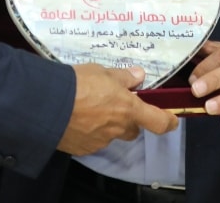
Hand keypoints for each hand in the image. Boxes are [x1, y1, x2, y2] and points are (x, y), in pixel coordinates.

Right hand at [56, 64, 177, 155]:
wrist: (48, 105)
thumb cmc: (79, 83)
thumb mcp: (103, 72)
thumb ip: (123, 77)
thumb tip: (139, 76)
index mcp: (128, 109)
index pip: (158, 122)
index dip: (168, 122)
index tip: (172, 120)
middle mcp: (118, 129)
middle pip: (133, 129)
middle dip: (128, 119)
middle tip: (115, 104)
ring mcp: (101, 141)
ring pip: (112, 134)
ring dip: (107, 124)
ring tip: (90, 108)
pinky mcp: (84, 148)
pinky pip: (93, 140)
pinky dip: (90, 131)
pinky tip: (77, 118)